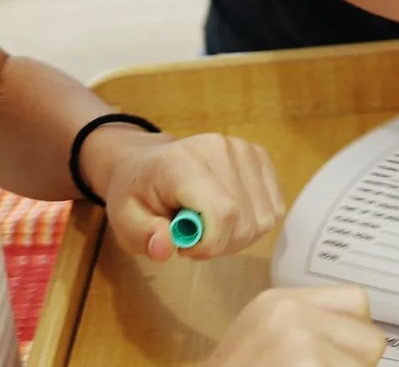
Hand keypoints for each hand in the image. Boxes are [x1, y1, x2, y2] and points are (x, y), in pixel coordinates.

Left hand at [82, 128, 284, 261]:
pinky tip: (227, 218)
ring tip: (208, 228)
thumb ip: (144, 236)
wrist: (150, 162)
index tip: (185, 248)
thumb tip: (165, 248)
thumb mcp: (124, 221)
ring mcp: (245, 150)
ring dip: (238, 237)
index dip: (210, 244)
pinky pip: (274, 207)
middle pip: (245, 220)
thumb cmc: (136, 195)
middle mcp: (221, 149)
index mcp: (181, 162)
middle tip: (191, 239)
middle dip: (219, 244)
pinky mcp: (261, 156)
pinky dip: (253, 223)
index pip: (222, 211)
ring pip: (264, 218)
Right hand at [204, 286, 383, 366]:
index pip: (356, 302)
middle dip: (352, 364)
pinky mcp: (307, 366)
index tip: (336, 354)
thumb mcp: (263, 340)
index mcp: (277, 302)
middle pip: (368, 338)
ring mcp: (298, 342)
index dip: (352, 336)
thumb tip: (362, 340)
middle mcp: (288, 314)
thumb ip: (308, 327)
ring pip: (364, 364)